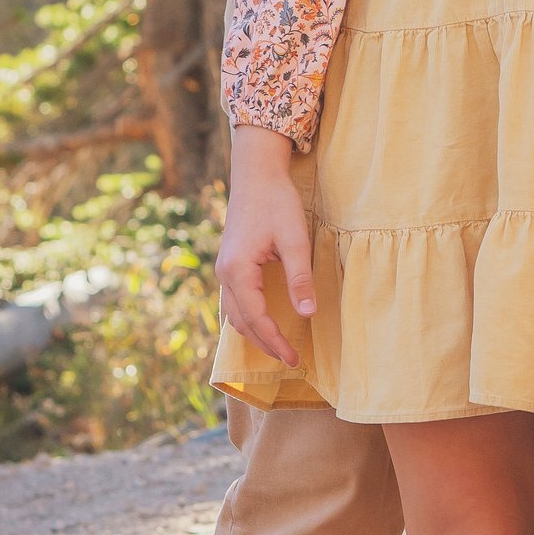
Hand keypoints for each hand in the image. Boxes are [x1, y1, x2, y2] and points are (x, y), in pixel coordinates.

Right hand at [216, 130, 315, 370]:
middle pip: (241, 323)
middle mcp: (225, 274)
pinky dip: (247, 319)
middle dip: (264, 344)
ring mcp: (224, 270)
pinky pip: (234, 302)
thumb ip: (300, 278)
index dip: (276, 342)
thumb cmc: (277, 202)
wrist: (256, 174)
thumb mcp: (295, 239)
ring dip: (254, 334)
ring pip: (234, 314)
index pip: (257, 319)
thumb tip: (308, 314)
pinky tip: (262, 323)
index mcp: (238, 271)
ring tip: (277, 348)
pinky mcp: (230, 264)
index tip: (294, 359)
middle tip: (289, 360)